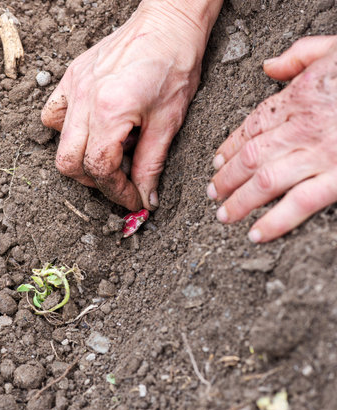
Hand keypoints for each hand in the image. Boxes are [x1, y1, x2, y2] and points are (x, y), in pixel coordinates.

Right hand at [41, 0, 215, 210]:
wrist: (169, 25)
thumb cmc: (175, 67)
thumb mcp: (168, 124)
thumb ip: (151, 166)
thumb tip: (146, 199)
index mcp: (110, 111)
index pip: (100, 169)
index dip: (117, 192)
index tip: (134, 200)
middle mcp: (84, 99)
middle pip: (70, 163)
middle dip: (96, 182)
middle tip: (121, 181)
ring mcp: (74, 86)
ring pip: (59, 142)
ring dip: (81, 159)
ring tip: (109, 152)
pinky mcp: (73, 77)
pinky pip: (55, 114)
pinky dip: (68, 131)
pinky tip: (92, 129)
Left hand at [207, 36, 336, 242]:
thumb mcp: (334, 49)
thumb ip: (299, 56)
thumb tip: (269, 66)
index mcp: (298, 99)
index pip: (251, 127)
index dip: (229, 147)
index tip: (217, 161)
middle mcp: (302, 129)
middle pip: (250, 158)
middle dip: (226, 179)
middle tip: (212, 193)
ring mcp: (319, 155)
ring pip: (264, 182)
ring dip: (239, 202)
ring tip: (224, 215)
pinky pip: (299, 204)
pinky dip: (275, 222)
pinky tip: (257, 234)